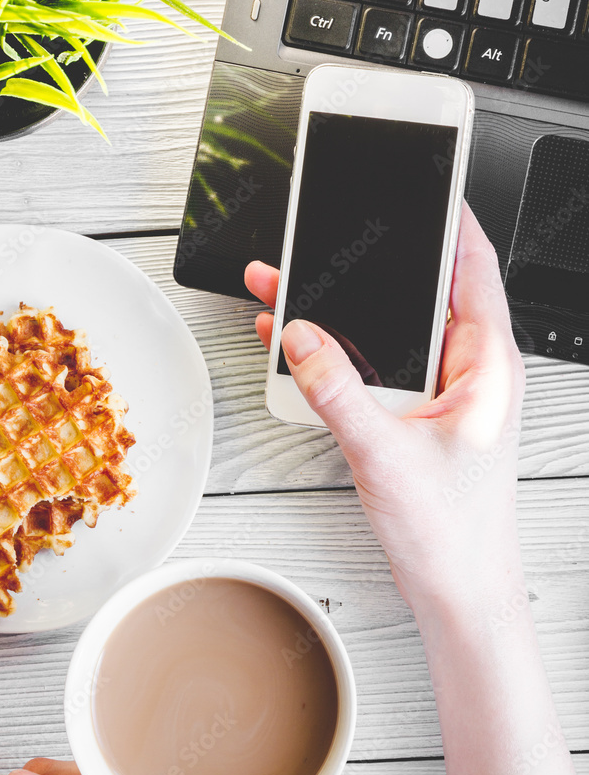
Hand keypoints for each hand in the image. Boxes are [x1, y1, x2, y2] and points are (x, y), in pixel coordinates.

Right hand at [245, 202, 525, 618]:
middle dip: (368, 267)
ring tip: (288, 287)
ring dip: (342, 313)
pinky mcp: (415, 417)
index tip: (422, 185)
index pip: (472, 268)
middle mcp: (468, 373)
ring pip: (388, 333)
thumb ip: (337, 391)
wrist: (458, 589)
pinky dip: (338, 356)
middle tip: (325, 238)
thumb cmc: (454, 532)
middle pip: (418, 296)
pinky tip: (297, 346)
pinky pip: (374, 371)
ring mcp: (441, 396)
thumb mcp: (386, 453)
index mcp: (487, 366)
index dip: (448, 221)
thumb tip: (301, 337)